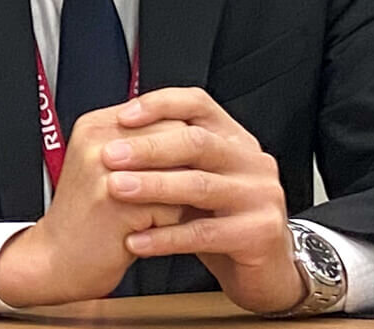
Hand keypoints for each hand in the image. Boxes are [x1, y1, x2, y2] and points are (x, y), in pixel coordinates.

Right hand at [0, 108, 187, 307]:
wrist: (58, 258)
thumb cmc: (91, 215)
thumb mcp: (105, 165)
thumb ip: (140, 143)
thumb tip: (197, 136)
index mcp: (94, 125)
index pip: (163, 112)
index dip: (183, 141)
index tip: (181, 164)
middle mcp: (97, 142)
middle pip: (174, 137)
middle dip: (186, 167)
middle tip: (174, 192)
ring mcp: (104, 171)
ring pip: (180, 170)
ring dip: (181, 196)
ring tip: (162, 211)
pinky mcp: (117, 204)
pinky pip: (173, 207)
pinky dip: (173, 224)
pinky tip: (151, 229)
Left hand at [105, 87, 304, 314]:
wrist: (264, 270)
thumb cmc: (220, 220)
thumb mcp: (198, 179)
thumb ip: (170, 156)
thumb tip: (115, 133)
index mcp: (235, 139)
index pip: (199, 104)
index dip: (160, 105)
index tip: (122, 117)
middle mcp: (252, 161)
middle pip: (197, 142)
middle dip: (148, 147)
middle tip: (109, 155)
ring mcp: (261, 196)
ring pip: (199, 185)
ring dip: (153, 186)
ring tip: (115, 189)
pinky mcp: (259, 234)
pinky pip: (204, 233)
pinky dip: (166, 237)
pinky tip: (136, 240)